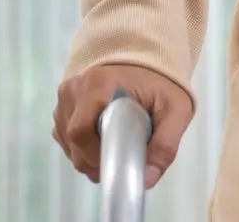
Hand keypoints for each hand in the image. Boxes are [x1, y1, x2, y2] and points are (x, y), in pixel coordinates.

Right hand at [53, 63, 193, 188]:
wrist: (149, 59)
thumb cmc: (162, 83)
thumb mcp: (176, 110)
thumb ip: (165, 145)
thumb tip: (147, 180)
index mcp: (97, 85)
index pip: (81, 134)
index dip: (96, 158)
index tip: (117, 167)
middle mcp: (74, 89)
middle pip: (73, 142)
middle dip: (95, 161)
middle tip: (121, 163)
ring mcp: (65, 97)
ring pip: (68, 143)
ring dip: (89, 154)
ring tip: (117, 147)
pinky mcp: (63, 105)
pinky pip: (65, 137)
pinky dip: (83, 147)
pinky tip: (104, 140)